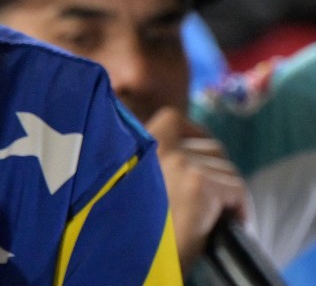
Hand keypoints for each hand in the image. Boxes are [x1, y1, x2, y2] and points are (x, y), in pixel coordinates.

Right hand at [147, 107, 248, 272]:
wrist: (135, 255)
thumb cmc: (135, 228)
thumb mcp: (136, 184)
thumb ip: (153, 164)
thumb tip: (188, 158)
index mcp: (138, 146)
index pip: (173, 118)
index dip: (193, 132)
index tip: (198, 153)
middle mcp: (159, 148)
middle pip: (210, 147)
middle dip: (217, 172)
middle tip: (210, 198)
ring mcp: (180, 163)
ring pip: (227, 170)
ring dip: (226, 194)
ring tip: (213, 216)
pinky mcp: (200, 184)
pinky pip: (236, 189)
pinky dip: (239, 208)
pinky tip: (225, 224)